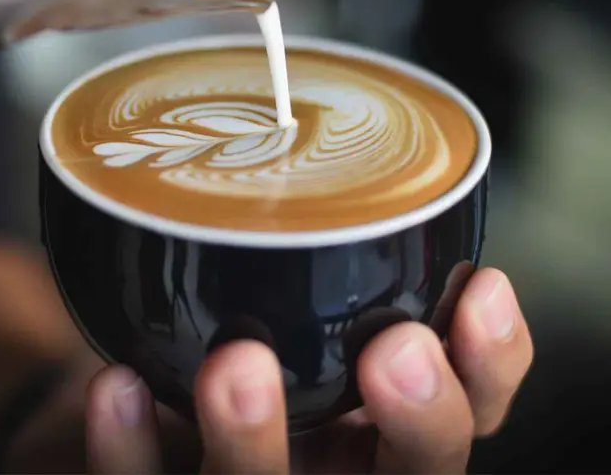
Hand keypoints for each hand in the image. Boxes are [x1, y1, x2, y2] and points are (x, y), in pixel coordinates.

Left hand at [85, 267, 532, 473]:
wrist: (132, 414)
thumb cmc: (238, 346)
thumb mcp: (307, 309)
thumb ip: (338, 269)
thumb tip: (366, 166)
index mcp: (378, 432)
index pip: (468, 419)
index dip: (491, 369)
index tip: (481, 287)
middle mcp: (330, 474)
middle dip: (422, 421)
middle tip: (397, 347)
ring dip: (255, 444)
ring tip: (239, 362)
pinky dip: (129, 447)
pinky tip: (119, 387)